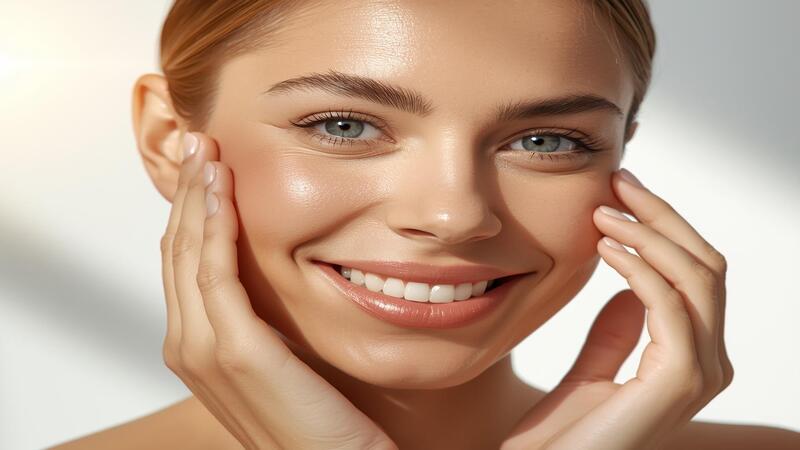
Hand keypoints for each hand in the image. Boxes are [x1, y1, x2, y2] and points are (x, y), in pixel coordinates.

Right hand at [160, 132, 397, 449]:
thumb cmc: (319, 418)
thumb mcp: (282, 357)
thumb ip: (263, 319)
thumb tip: (271, 275)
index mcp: (198, 346)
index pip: (182, 263)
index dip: (188, 211)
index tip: (205, 166)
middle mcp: (190, 347)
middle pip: (175, 252)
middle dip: (186, 194)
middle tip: (199, 144)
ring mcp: (207, 352)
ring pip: (188, 256)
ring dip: (194, 199)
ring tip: (207, 153)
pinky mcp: (237, 353)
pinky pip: (215, 275)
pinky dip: (213, 230)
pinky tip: (221, 193)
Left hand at [501, 169, 732, 449]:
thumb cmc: (564, 437)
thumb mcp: (592, 372)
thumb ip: (615, 334)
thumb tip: (629, 291)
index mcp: (690, 358)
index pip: (695, 273)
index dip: (662, 227)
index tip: (620, 194)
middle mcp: (707, 364)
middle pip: (706, 265)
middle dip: (662, 217)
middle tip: (619, 183)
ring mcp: (699, 373)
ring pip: (698, 276)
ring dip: (650, 233)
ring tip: (604, 212)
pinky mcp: (679, 380)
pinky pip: (670, 303)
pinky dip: (641, 266)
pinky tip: (605, 249)